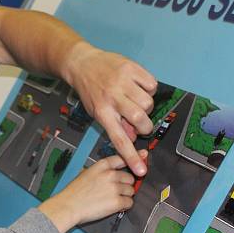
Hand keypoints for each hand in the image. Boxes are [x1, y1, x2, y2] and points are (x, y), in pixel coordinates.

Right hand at [38, 154, 138, 232]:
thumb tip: (115, 172)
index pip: (122, 158)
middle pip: (130, 177)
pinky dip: (124, 206)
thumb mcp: (86, 173)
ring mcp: (114, 188)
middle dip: (125, 184)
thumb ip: (102, 170)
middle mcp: (110, 174)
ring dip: (125, 195)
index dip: (134, 157)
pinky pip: (129, 203)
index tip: (143, 155)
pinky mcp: (117, 202)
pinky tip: (114, 206)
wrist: (68, 206)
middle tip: (115, 191)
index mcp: (101, 165)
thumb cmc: (74, 192)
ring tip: (112, 199)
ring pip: (131, 191)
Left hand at [66, 42, 155, 175]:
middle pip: (140, 119)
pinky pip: (152, 84)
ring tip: (136, 100)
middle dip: (145, 125)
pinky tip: (139, 87)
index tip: (141, 170)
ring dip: (147, 106)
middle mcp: (112, 98)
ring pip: (148, 102)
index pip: (119, 139)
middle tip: (141, 122)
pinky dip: (149, 88)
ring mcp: (122, 82)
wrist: (81, 63)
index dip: (131, 156)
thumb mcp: (96, 111)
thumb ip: (114, 125)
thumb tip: (132, 138)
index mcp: (102, 112)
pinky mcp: (131, 68)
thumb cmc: (89, 90)